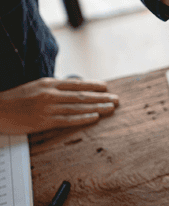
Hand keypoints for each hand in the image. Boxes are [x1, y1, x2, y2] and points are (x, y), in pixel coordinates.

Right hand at [0, 78, 118, 133]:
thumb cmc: (15, 99)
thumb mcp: (35, 87)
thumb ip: (53, 88)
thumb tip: (72, 90)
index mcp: (48, 84)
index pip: (77, 84)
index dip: (94, 85)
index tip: (106, 87)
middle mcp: (50, 94)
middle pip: (82, 95)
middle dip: (102, 97)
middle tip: (116, 99)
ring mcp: (48, 108)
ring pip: (79, 107)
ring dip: (98, 107)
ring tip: (112, 107)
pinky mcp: (44, 121)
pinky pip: (68, 119)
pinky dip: (83, 118)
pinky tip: (95, 117)